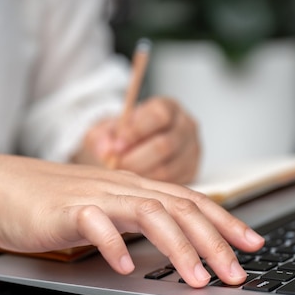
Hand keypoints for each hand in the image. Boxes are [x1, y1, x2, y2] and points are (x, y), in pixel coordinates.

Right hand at [0, 152, 263, 286]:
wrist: (0, 189)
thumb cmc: (55, 202)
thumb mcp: (108, 208)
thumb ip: (141, 219)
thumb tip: (178, 241)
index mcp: (137, 188)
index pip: (192, 201)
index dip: (225, 221)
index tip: (252, 243)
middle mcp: (123, 188)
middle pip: (181, 209)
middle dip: (214, 242)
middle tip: (236, 272)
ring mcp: (97, 197)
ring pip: (149, 215)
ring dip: (178, 247)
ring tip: (196, 278)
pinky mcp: (67, 211)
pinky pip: (96, 226)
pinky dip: (114, 245)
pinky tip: (125, 267)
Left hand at [73, 97, 200, 183]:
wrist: (134, 148)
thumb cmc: (123, 136)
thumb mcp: (107, 131)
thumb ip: (102, 137)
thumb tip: (106, 150)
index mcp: (168, 107)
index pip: (159, 116)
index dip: (136, 132)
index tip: (117, 146)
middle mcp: (186, 127)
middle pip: (165, 145)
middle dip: (136, 158)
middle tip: (116, 166)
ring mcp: (192, 150)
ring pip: (169, 169)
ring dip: (142, 175)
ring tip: (123, 176)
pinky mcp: (192, 172)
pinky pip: (172, 184)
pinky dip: (151, 187)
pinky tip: (136, 184)